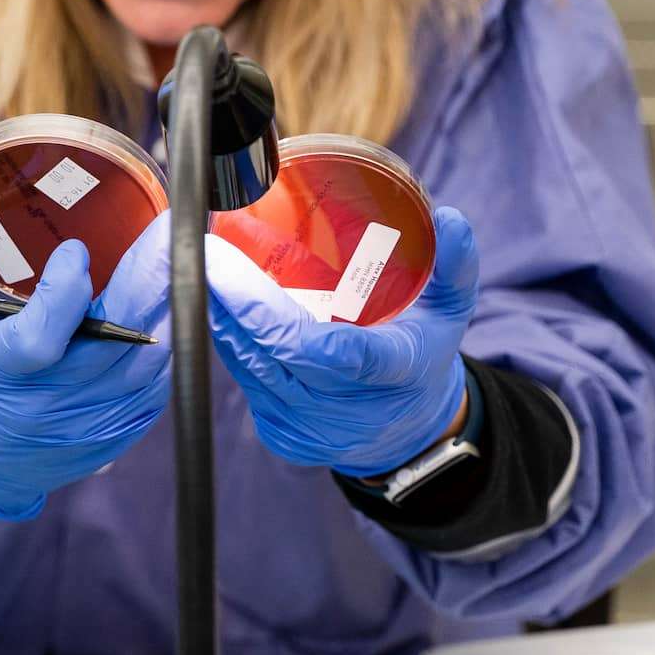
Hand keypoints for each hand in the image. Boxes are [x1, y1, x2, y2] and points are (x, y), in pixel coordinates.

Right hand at [0, 157, 172, 519]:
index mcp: (1, 370)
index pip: (41, 337)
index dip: (65, 294)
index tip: (76, 250)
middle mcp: (50, 403)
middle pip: (115, 341)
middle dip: (148, 280)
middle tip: (166, 230)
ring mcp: (92, 420)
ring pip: (150, 356)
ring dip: (168, 303)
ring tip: (178, 254)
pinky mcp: (123, 430)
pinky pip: (161, 378)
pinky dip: (171, 337)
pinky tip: (175, 299)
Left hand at [206, 205, 478, 475]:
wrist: (410, 433)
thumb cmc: (424, 358)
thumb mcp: (451, 312)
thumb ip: (454, 265)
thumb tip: (449, 216)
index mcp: (390, 373)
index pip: (329, 351)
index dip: (274, 320)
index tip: (233, 279)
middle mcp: (346, 410)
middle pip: (272, 355)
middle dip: (230, 305)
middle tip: (204, 254)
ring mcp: (310, 429)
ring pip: (250, 368)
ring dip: (221, 321)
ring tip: (201, 272)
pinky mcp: (284, 437)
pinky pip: (246, 384)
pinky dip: (230, 346)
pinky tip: (217, 311)